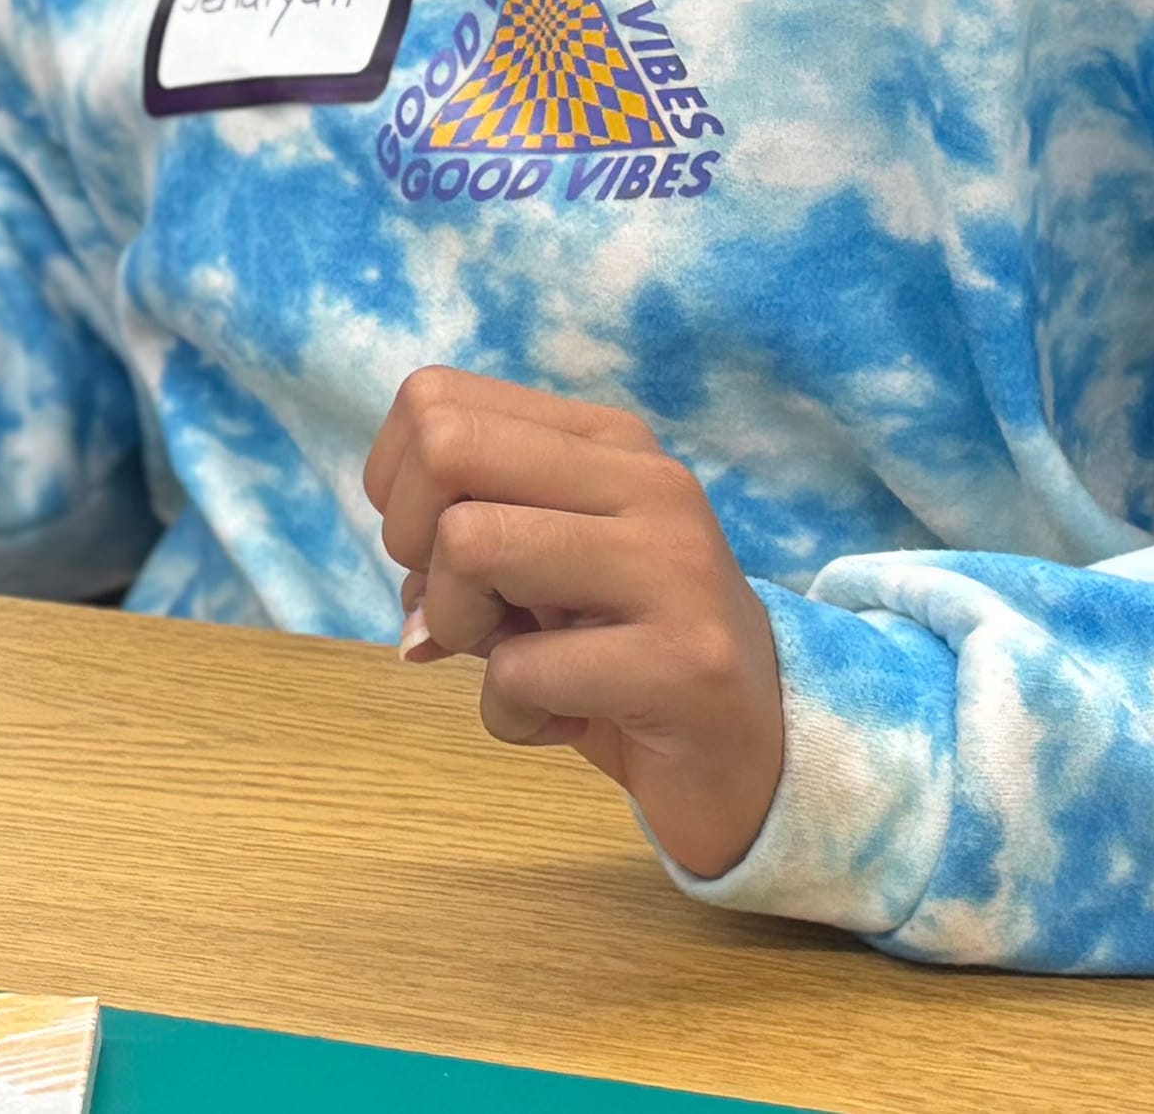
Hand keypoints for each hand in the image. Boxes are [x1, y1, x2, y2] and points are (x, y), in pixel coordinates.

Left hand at [364, 366, 786, 878]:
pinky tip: (565, 721)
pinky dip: (509, 715)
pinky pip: (519, 671)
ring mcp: (673, 567)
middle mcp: (648, 482)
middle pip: (445, 446)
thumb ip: (460, 541)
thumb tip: (409, 588)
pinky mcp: (683, 664)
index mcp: (606, 441)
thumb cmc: (623, 653)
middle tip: (465, 605)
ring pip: (472, 542)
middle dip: (413, 539)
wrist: (758, 755)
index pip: (435, 399)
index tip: (437, 550)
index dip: (396, 485)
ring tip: (516, 664)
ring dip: (457, 626)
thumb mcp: (538, 574)